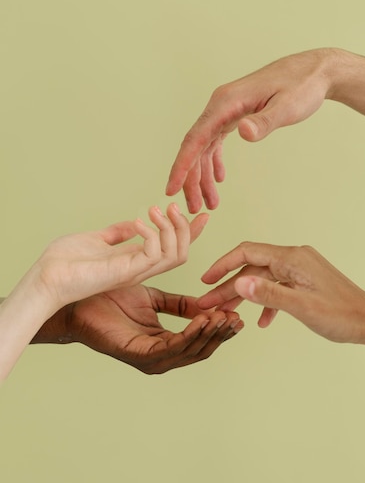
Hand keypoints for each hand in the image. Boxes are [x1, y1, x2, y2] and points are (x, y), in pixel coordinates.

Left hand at [33, 203, 208, 310]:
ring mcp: (135, 272)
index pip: (172, 248)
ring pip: (175, 254)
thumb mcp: (96, 239)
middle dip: (185, 227)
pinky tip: (138, 222)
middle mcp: (139, 269)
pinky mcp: (126, 272)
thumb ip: (117, 234)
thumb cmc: (64, 261)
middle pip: (181, 253)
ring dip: (171, 227)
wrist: (44, 277)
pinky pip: (155, 254)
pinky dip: (152, 234)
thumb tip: (132, 223)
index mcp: (134, 261)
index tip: (203, 214)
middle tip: (173, 205)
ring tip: (155, 209)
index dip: (190, 232)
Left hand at [34, 284, 242, 373]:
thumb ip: (179, 304)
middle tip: (236, 316)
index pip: (199, 341)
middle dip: (220, 334)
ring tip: (223, 317)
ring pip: (189, 351)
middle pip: (200, 350)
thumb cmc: (112, 298)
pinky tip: (202, 319)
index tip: (237, 313)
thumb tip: (207, 305)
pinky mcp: (138, 356)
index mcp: (163, 344)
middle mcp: (159, 357)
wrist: (82, 298)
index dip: (219, 328)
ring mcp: (149, 360)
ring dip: (209, 334)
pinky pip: (171, 347)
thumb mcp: (154, 298)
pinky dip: (189, 334)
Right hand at [166, 48, 364, 211]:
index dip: (182, 165)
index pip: (195, 138)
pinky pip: (216, 141)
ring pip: (205, 146)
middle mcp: (220, 105)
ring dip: (203, 174)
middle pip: (196, 146)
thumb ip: (264, 121)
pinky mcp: (236, 114)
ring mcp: (227, 109)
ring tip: (207, 202)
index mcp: (226, 102)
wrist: (315, 71)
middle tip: (194, 207)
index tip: (171, 189)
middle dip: (191, 178)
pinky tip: (218, 179)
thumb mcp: (287, 107)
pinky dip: (215, 161)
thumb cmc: (302, 86)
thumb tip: (242, 132)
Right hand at [197, 242, 364, 344]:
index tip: (206, 281)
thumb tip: (239, 283)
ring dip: (245, 295)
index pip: (247, 253)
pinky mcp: (304, 281)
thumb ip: (268, 294)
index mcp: (292, 258)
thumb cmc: (341, 314)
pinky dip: (267, 301)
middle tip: (208, 303)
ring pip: (263, 278)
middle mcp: (294, 258)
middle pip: (252, 267)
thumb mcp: (300, 307)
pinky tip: (262, 320)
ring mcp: (300, 269)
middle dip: (228, 286)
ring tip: (227, 312)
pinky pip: (278, 286)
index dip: (223, 266)